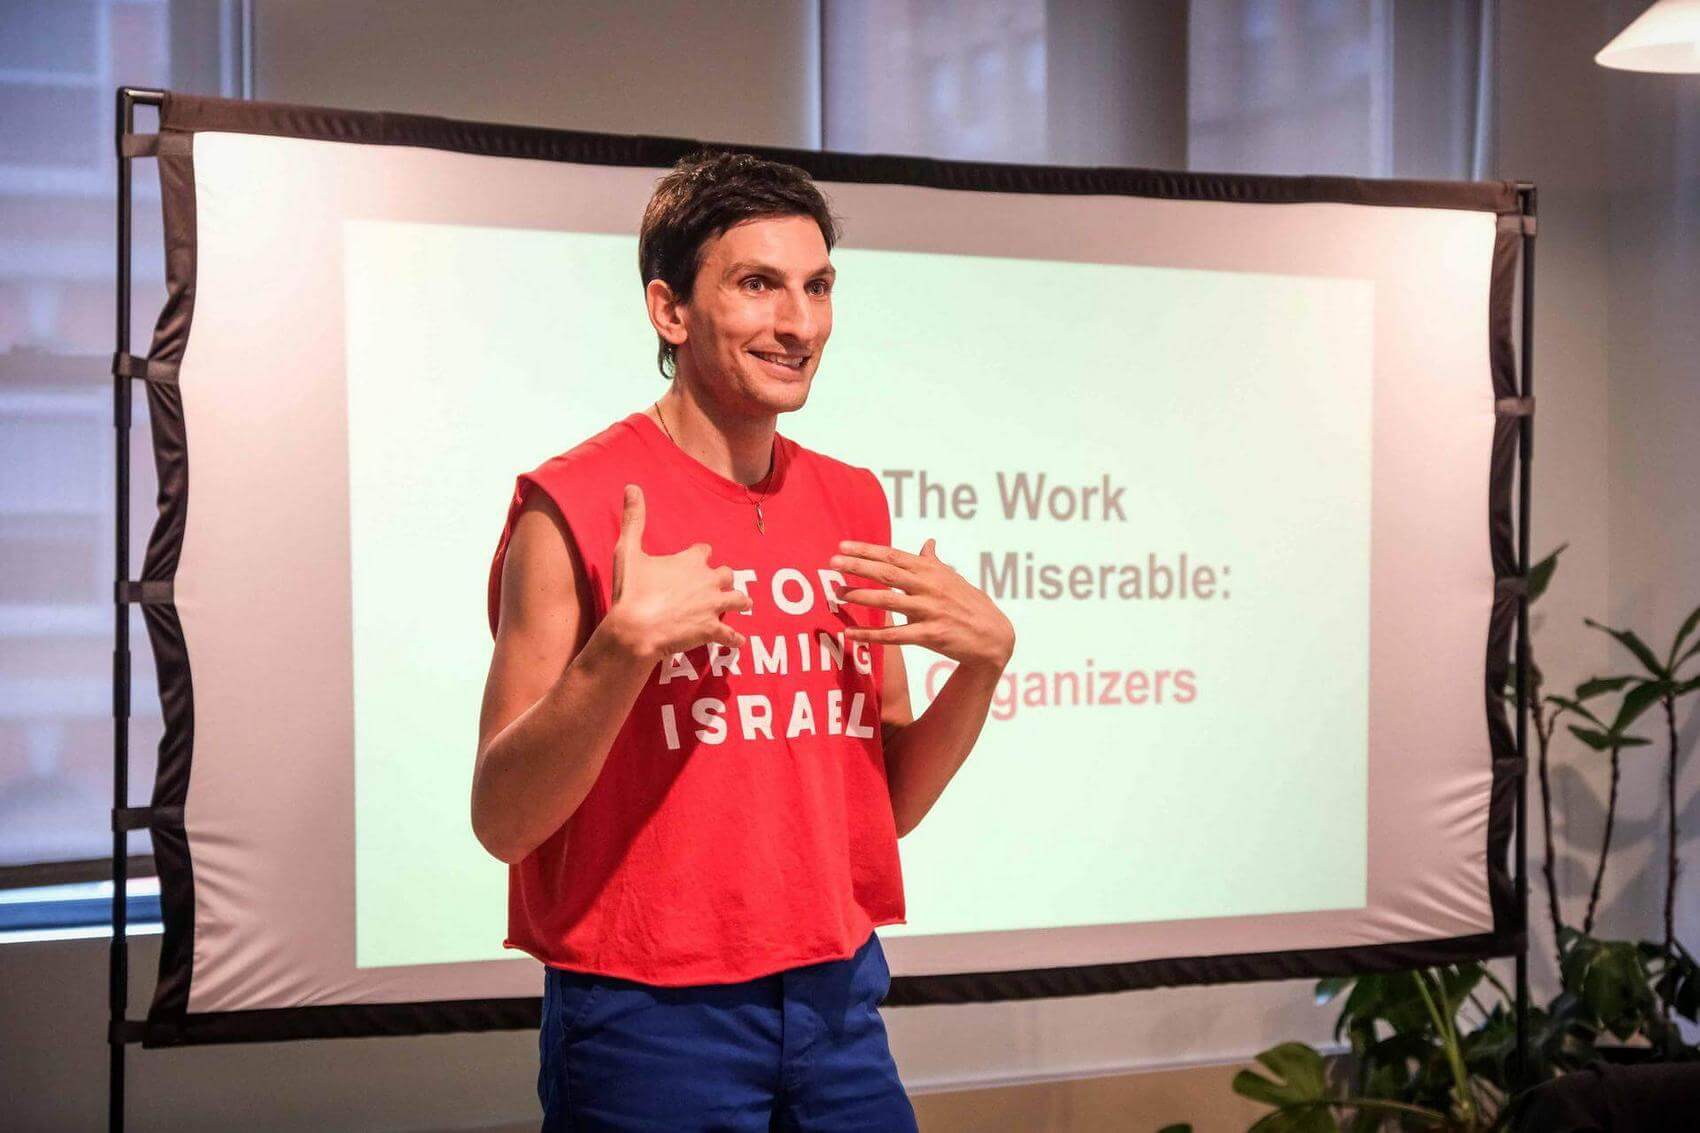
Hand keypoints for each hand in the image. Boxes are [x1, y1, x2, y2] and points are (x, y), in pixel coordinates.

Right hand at [607, 484, 750, 660]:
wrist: (635, 628)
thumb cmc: (631, 590)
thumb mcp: (628, 550)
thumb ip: (634, 519)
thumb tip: (632, 486)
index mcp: (691, 561)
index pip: (705, 551)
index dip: (701, 555)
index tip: (699, 558)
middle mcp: (708, 580)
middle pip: (727, 574)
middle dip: (723, 579)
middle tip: (720, 584)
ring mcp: (712, 606)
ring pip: (738, 600)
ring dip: (740, 601)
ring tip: (743, 604)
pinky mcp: (711, 630)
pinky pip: (731, 635)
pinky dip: (735, 639)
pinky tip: (738, 642)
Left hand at [831, 538, 1014, 671]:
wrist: (994, 637)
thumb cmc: (971, 605)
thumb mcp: (954, 579)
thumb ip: (934, 563)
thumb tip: (927, 543)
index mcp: (931, 571)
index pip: (893, 555)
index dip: (866, 550)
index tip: (842, 546)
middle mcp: (930, 587)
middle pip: (887, 573)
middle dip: (858, 567)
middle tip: (832, 563)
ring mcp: (931, 610)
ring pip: (889, 601)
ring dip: (861, 596)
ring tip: (838, 594)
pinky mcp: (932, 634)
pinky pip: (896, 635)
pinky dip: (871, 634)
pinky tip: (851, 632)